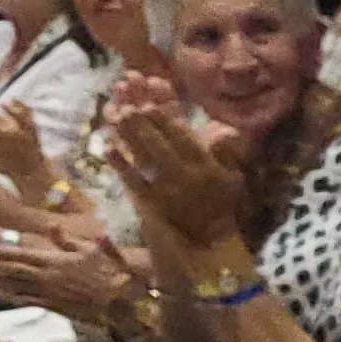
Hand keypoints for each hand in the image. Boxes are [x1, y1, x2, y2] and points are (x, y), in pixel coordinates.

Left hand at [0, 233, 138, 321]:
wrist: (122, 300)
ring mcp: (49, 293)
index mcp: (55, 260)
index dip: (2, 253)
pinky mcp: (54, 307)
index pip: (23, 255)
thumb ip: (67, 239)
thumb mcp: (91, 249)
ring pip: (16, 286)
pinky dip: (11, 298)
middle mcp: (47, 277)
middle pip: (13, 271)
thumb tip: (52, 225)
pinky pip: (28, 302)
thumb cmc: (110, 271)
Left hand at [109, 98, 248, 242]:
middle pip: (159, 144)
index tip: (149, 104)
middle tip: (127, 107)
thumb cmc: (222, 202)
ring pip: (144, 158)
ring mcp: (166, 189)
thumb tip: (225, 130)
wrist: (211, 237)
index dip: (164, 121)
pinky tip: (108, 149)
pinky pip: (133, 181)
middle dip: (142, 124)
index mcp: (204, 166)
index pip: (182, 138)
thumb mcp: (232, 176)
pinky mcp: (152, 202)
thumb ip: (227, 153)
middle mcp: (184, 175)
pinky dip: (120, 165)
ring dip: (129, 137)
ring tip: (116, 117)